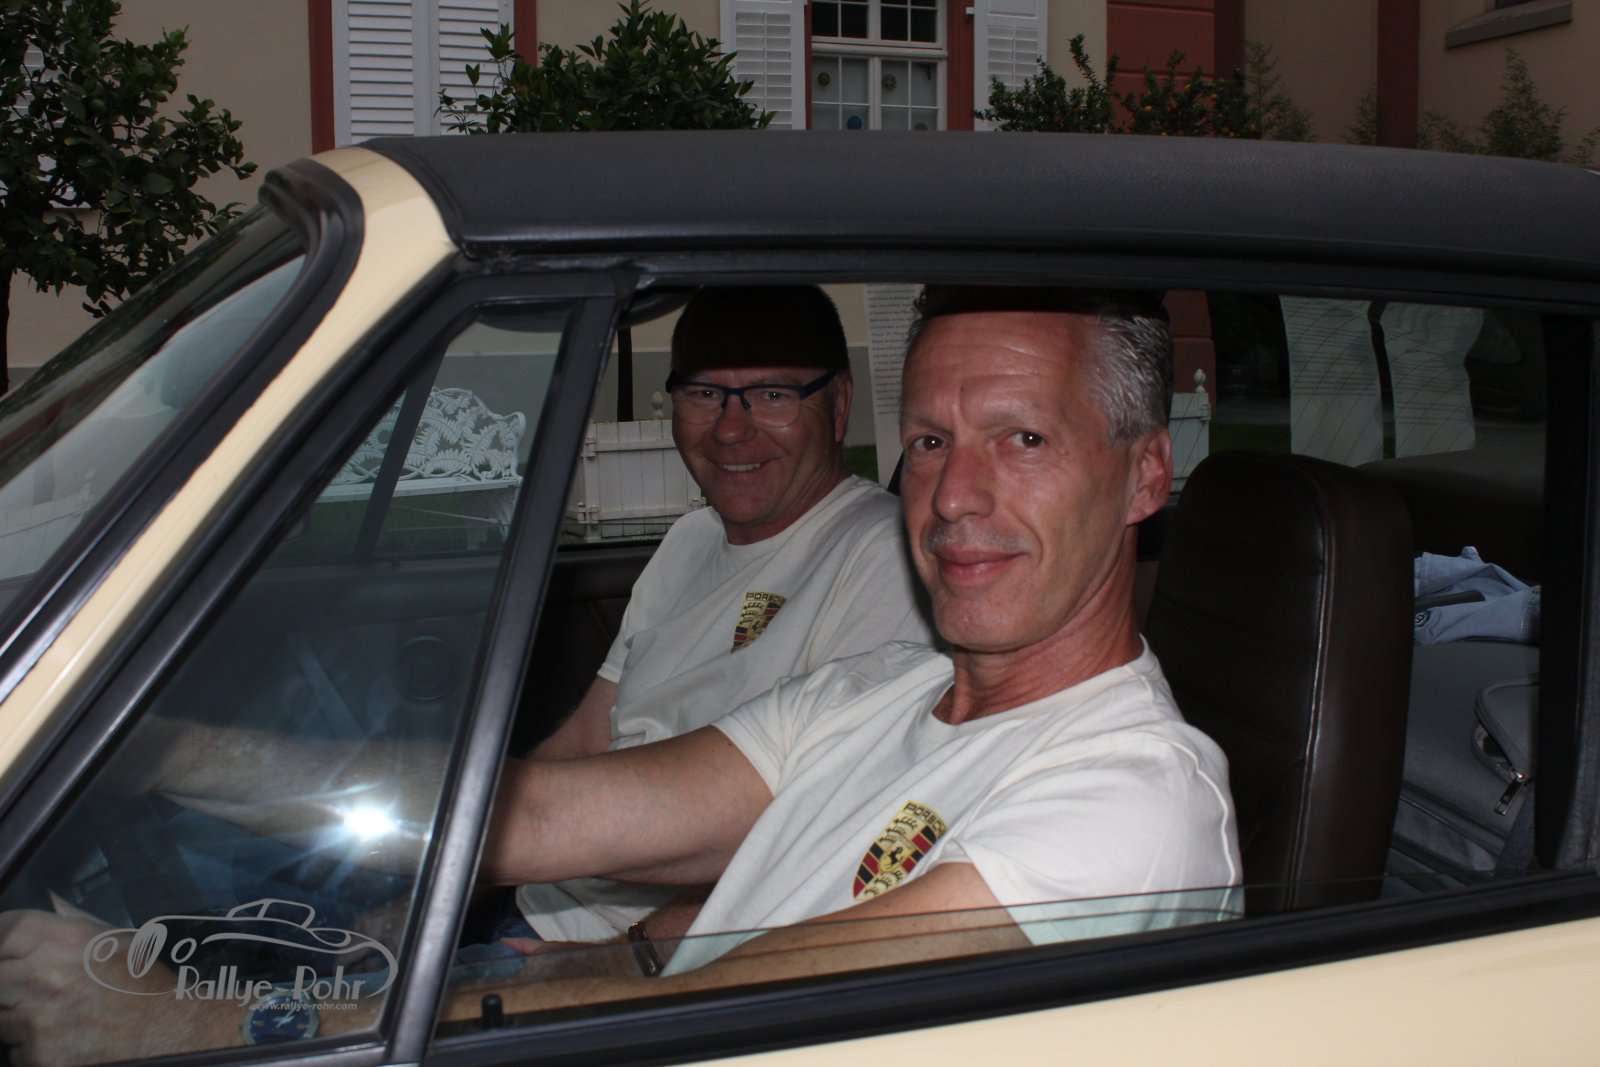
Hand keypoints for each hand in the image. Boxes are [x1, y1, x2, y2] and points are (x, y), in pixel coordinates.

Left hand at [0, 899, 235, 1066]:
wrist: (168, 1032)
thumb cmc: (142, 982)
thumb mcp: (115, 938)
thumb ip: (72, 919)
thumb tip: (47, 898)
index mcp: (63, 940)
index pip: (3, 929)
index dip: (0, 938)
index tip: (5, 951)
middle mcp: (43, 976)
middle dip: (7, 985)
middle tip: (29, 991)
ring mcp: (36, 1019)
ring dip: (15, 1020)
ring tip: (50, 1018)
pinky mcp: (36, 1056)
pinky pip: (14, 1052)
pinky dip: (29, 1050)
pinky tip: (59, 1043)